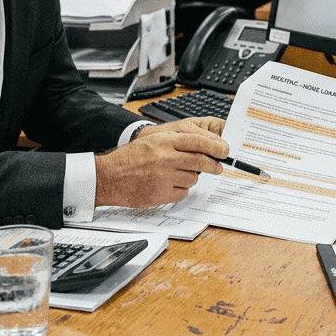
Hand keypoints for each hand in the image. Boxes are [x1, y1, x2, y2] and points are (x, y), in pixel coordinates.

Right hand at [94, 119, 226, 207]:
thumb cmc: (130, 158)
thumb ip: (175, 141)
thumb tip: (203, 145)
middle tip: (218, 166)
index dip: (215, 146)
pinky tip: (168, 185)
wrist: (110, 177)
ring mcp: (163, 177)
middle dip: (213, 164)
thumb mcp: (152, 141)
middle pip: (200, 161)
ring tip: (176, 174)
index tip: (225, 150)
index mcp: (163, 141)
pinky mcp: (161, 194)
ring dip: (190, 177)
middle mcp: (165, 158)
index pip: (197, 141)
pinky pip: (182, 193)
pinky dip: (180, 190)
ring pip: (192, 178)